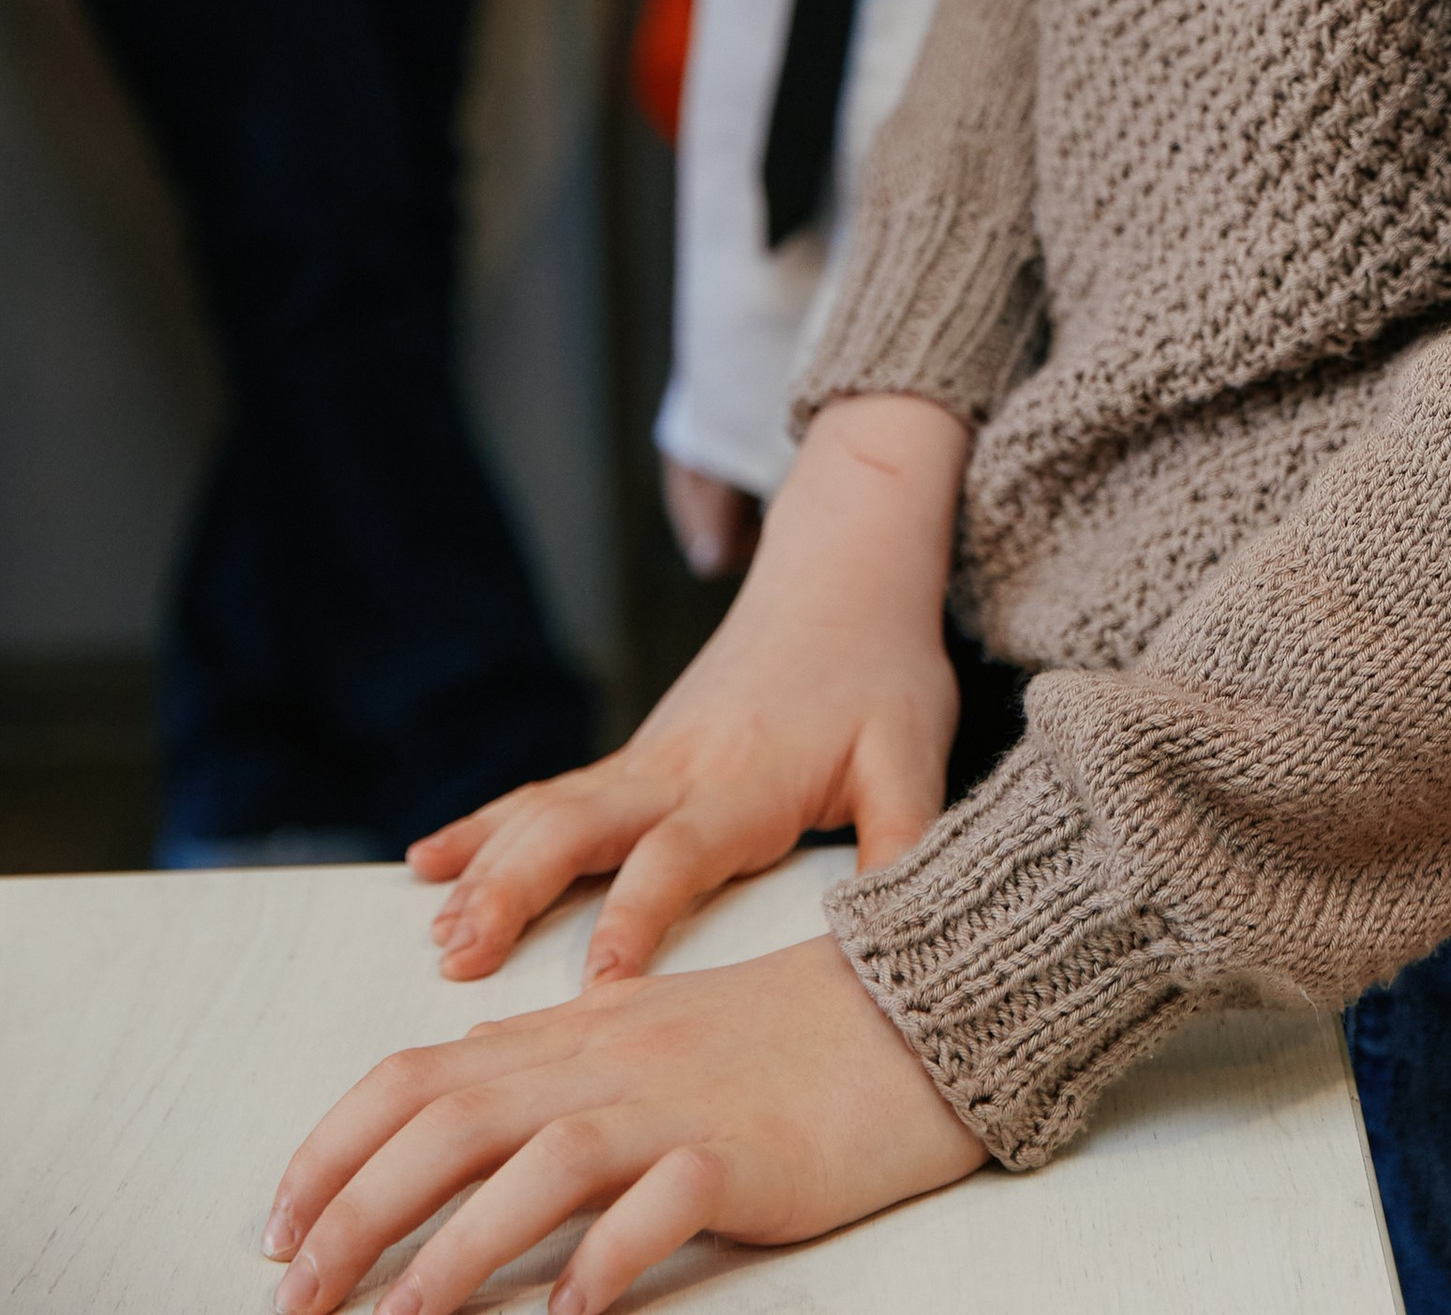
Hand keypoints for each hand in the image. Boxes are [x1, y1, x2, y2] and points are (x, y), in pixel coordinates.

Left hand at [263, 934, 983, 1314]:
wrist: (914, 1010)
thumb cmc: (778, 1041)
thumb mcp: (649, 1037)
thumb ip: (554, 1066)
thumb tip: (455, 1098)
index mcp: (575, 1034)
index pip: (420, 1075)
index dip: (334, 1149)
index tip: (277, 1227)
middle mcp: (609, 1060)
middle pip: (454, 1120)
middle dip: (356, 1213)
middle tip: (296, 1299)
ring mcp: (680, 1105)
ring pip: (542, 1159)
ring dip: (457, 1251)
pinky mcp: (748, 1155)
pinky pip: (665, 1202)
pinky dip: (609, 1256)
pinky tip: (573, 1313)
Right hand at [412, 393, 969, 986]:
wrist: (844, 574)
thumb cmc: (882, 670)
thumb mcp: (914, 756)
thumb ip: (905, 844)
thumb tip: (905, 939)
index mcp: (748, 779)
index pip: (681, 852)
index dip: (640, 915)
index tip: (598, 982)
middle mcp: (681, 768)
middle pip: (581, 827)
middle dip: (516, 891)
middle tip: (461, 958)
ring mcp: (648, 759)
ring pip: (549, 811)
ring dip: (487, 868)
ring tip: (435, 932)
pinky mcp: (636, 758)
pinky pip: (548, 795)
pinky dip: (485, 827)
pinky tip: (430, 861)